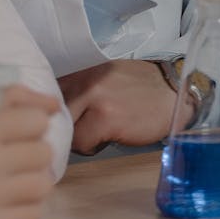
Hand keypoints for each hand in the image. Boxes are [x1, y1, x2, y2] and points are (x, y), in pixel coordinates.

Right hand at [0, 86, 59, 218]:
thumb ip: (4, 98)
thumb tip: (52, 105)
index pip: (36, 120)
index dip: (30, 121)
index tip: (16, 129)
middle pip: (43, 152)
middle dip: (31, 149)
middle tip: (11, 155)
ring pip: (44, 184)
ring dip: (32, 178)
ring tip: (13, 177)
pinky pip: (34, 213)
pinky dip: (26, 205)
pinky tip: (7, 199)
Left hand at [60, 59, 178, 152]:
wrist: (174, 95)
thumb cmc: (140, 90)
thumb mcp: (105, 78)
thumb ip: (78, 90)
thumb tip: (51, 112)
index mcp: (81, 72)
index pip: (46, 95)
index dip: (51, 114)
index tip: (58, 123)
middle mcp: (84, 82)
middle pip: (52, 115)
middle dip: (64, 127)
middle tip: (81, 131)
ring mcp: (95, 99)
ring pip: (66, 130)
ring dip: (78, 138)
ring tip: (98, 133)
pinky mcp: (106, 119)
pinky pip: (82, 143)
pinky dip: (92, 146)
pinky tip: (109, 138)